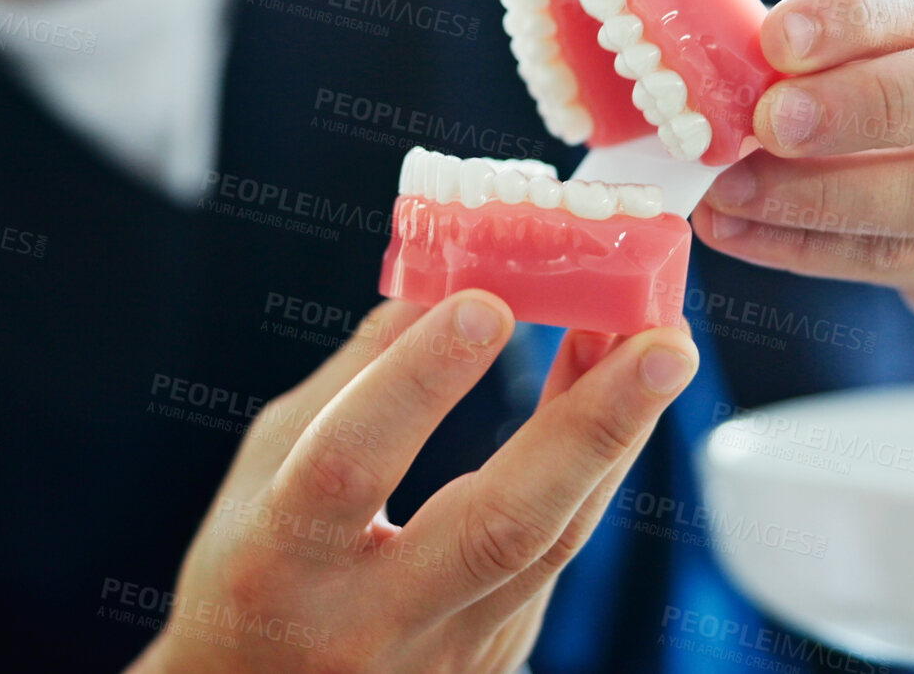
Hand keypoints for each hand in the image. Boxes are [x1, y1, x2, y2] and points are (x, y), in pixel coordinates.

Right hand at [128, 292, 697, 672]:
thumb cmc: (252, 571)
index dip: (418, 382)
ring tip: (658, 348)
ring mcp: (442, 656)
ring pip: (552, 545)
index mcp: (280, 560)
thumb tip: (437, 278)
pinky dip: (591, 476)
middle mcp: (368, 621)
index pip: (350, 464)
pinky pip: (555, 561)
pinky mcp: (491, 663)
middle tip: (662, 344)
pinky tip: (617, 407)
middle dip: (590, 426)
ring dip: (614, 439)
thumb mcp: (267, 467)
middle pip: (499, 528)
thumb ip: (352, 379)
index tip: (489, 300)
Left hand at [695, 0, 913, 355]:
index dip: (855, 15)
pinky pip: (894, 256)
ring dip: (821, 194)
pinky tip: (736, 230)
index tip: (776, 37)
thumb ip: (818, 43)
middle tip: (770, 120)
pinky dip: (805, 245)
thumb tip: (710, 67)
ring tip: (729, 189)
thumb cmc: (910, 80)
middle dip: (864, 104)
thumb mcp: (885, 32)